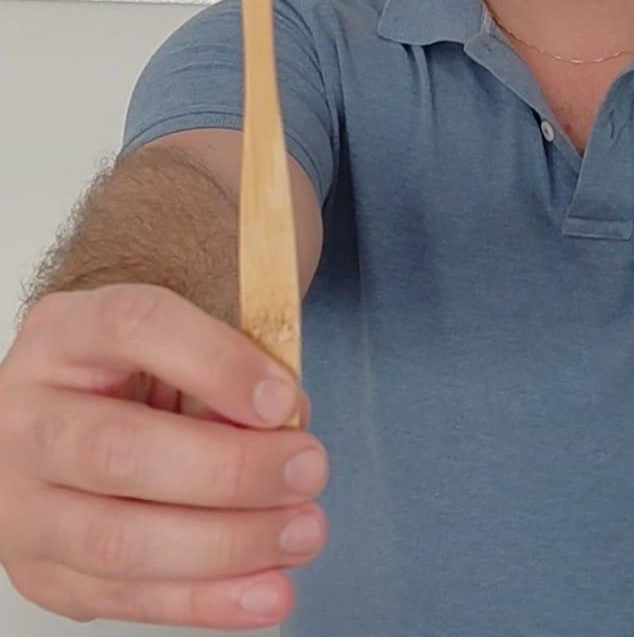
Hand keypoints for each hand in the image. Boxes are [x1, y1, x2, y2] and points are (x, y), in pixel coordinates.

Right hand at [0, 284, 328, 629]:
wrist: (86, 414)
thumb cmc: (150, 372)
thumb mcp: (188, 345)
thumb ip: (233, 370)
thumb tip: (286, 427)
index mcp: (66, 330)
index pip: (135, 327)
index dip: (216, 362)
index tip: (283, 398)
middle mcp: (25, 414)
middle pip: (119, 449)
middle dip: (230, 469)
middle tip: (309, 469)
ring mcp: (20, 502)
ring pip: (118, 539)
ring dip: (226, 544)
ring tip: (303, 533)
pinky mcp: (40, 571)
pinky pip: (125, 597)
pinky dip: (206, 601)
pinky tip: (267, 591)